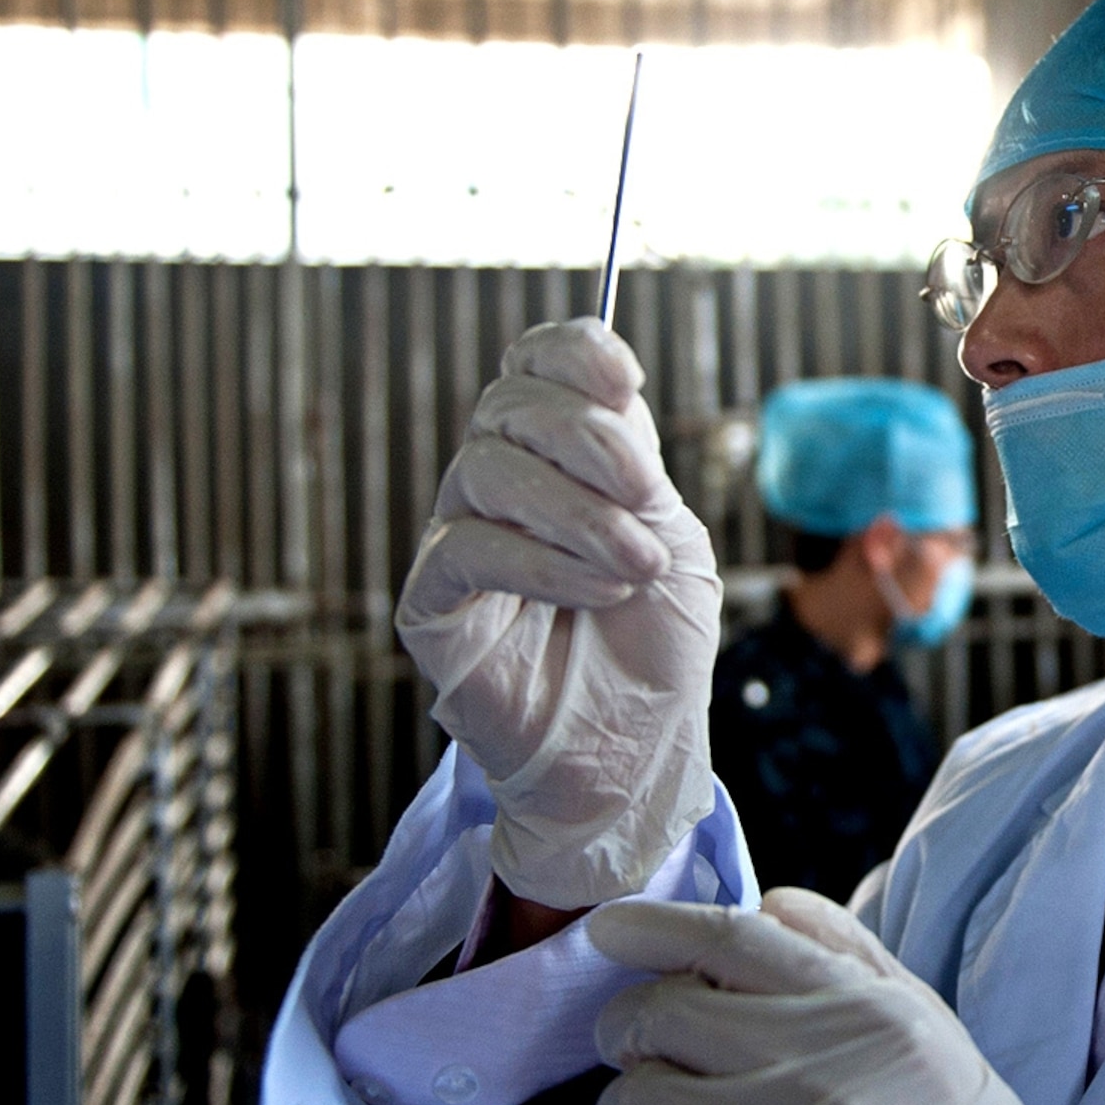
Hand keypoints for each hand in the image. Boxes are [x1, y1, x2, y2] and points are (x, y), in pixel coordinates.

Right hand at [396, 321, 721, 909]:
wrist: (636, 752)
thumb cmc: (656, 647)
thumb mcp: (671, 539)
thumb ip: (637, 468)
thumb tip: (609, 391)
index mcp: (560, 457)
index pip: (536, 364)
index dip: (572, 353)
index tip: (626, 379)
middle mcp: (500, 486)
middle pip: (509, 403)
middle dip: (588, 436)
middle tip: (645, 493)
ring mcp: (459, 539)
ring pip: (486, 469)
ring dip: (578, 511)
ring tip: (635, 563)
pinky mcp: (433, 603)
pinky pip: (466, 548)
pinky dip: (542, 562)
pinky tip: (598, 591)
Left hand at [586, 892, 1102, 1104]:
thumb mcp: (940, 1048)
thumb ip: (856, 966)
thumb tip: (768, 903)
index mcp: (873, 1016)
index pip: (736, 938)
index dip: (655, 926)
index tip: (610, 931)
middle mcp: (818, 1073)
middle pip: (660, 1011)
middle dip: (631, 1031)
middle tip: (642, 1058)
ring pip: (631, 1099)